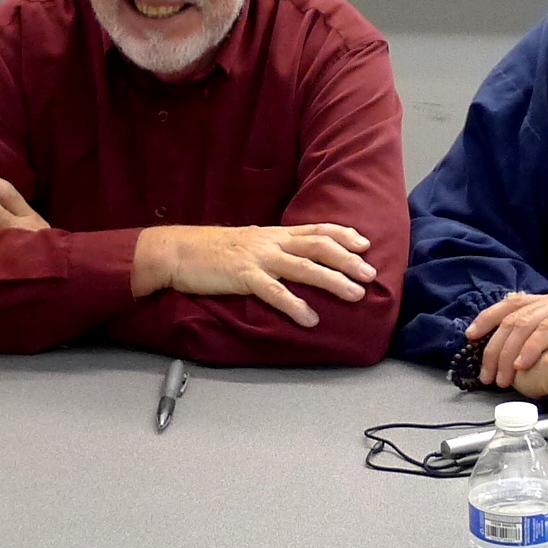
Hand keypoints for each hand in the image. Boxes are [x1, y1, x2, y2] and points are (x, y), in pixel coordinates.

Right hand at [133, 223, 376, 326]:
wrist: (176, 251)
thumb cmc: (212, 251)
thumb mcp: (249, 243)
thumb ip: (273, 248)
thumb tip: (296, 258)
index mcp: (274, 234)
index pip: (316, 228)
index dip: (343, 234)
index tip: (365, 244)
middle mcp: (271, 242)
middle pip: (319, 246)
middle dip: (348, 260)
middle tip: (370, 274)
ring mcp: (258, 258)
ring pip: (305, 267)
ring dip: (333, 281)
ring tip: (355, 295)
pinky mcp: (243, 276)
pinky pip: (274, 292)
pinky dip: (295, 305)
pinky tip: (310, 319)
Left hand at [468, 289, 547, 387]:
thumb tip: (531, 361)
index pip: (512, 304)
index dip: (488, 318)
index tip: (469, 337)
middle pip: (513, 317)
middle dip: (493, 347)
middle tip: (486, 374)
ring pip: (526, 322)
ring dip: (508, 351)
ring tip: (501, 376)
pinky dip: (533, 345)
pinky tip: (524, 362)